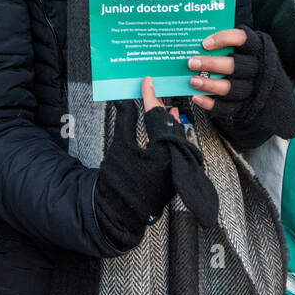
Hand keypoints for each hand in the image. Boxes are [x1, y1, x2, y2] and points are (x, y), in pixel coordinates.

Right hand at [93, 78, 218, 252]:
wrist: (119, 212)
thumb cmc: (118, 181)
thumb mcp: (120, 145)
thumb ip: (126, 120)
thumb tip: (126, 101)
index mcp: (163, 151)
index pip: (157, 117)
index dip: (151, 97)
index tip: (147, 83)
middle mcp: (175, 160)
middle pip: (171, 126)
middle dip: (162, 109)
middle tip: (156, 92)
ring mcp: (176, 169)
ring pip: (176, 138)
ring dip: (170, 123)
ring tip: (167, 108)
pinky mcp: (173, 176)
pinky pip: (176, 150)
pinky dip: (172, 137)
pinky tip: (168, 130)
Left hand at [190, 27, 294, 138]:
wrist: (276, 94)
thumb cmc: (252, 64)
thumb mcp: (248, 50)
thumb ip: (229, 45)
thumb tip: (197, 42)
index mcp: (259, 48)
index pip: (242, 39)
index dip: (224, 39)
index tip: (205, 43)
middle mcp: (259, 68)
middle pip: (234, 66)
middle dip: (211, 64)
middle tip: (192, 62)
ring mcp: (254, 89)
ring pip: (230, 88)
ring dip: (209, 85)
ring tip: (192, 81)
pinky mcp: (248, 106)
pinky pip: (228, 107)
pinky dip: (211, 103)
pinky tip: (197, 97)